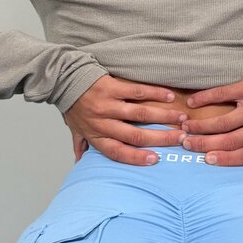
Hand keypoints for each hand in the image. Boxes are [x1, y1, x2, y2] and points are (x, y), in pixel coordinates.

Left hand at [62, 75, 188, 165]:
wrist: (62, 78)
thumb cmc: (72, 105)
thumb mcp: (75, 129)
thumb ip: (81, 146)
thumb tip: (80, 165)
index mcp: (95, 135)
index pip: (117, 152)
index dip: (136, 158)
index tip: (156, 159)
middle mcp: (102, 122)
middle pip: (134, 135)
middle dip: (160, 138)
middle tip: (180, 138)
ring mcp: (107, 104)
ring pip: (139, 114)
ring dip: (163, 117)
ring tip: (180, 119)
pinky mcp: (111, 86)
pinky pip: (137, 91)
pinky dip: (155, 94)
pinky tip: (169, 96)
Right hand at [179, 65, 242, 166]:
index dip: (227, 159)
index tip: (209, 160)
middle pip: (231, 141)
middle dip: (206, 145)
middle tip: (188, 144)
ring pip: (224, 122)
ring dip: (202, 126)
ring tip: (187, 127)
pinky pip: (222, 95)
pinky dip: (205, 99)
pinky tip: (193, 103)